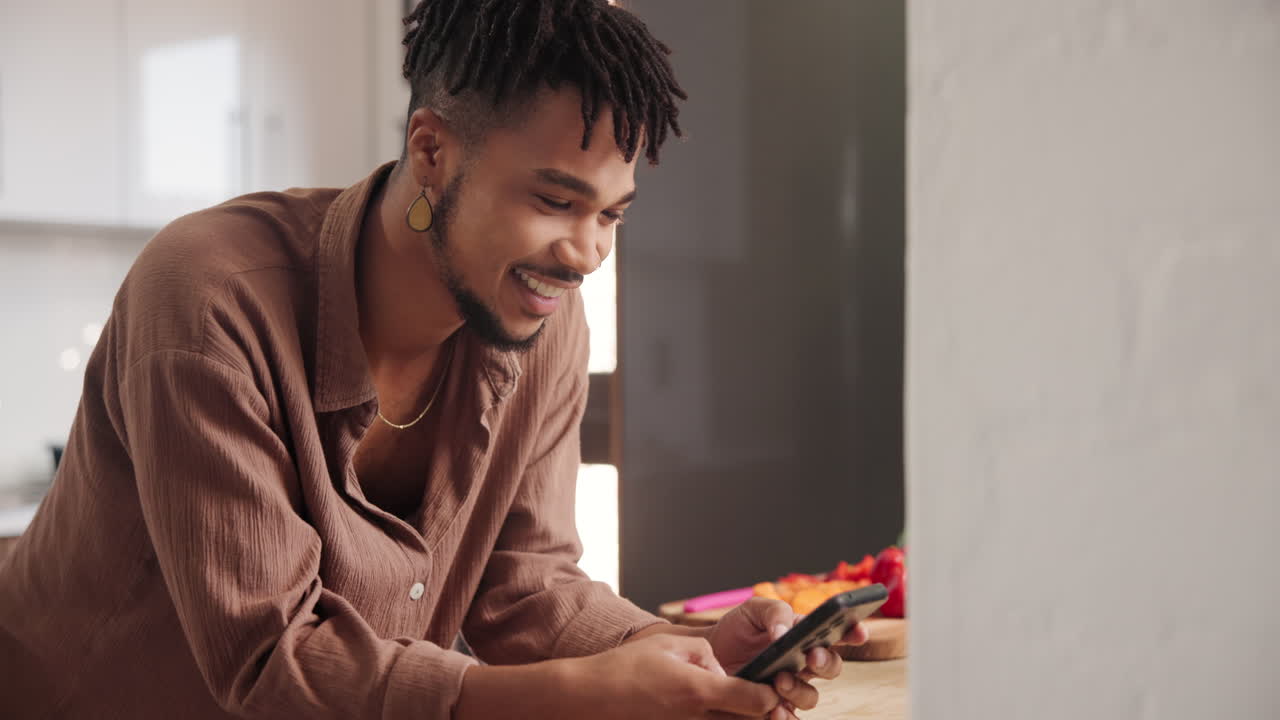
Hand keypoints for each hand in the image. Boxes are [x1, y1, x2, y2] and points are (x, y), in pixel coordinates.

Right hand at [566, 632, 783, 718]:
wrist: (592, 697)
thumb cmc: (627, 666)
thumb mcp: (669, 643)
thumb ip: (704, 652)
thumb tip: (720, 669)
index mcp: (699, 690)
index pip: (756, 701)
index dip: (771, 693)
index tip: (774, 682)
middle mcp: (697, 719)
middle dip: (765, 710)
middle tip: (765, 695)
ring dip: (741, 715)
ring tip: (740, 700)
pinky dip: (717, 718)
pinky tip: (714, 706)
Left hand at [705, 597, 870, 719]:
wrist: (710, 653)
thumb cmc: (737, 629)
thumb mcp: (754, 610)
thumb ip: (775, 612)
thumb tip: (786, 633)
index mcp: (807, 635)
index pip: (838, 634)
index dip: (854, 633)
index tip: (859, 632)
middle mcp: (805, 664)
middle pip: (831, 668)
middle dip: (826, 662)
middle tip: (812, 656)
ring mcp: (792, 687)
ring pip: (810, 697)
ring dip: (799, 690)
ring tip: (780, 680)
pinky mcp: (775, 707)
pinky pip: (789, 718)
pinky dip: (785, 717)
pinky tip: (774, 710)